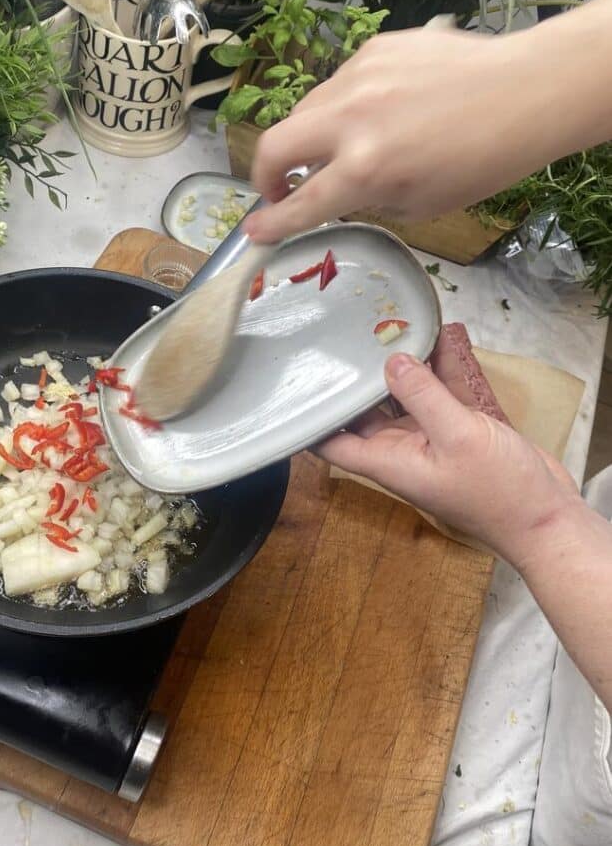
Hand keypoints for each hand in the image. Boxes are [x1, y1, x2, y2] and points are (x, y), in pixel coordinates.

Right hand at [244, 0, 611, 243]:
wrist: (524, 92)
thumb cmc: (480, 160)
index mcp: (366, 169)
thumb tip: (338, 192)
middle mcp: (351, 120)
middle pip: (274, 145)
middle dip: (265, 175)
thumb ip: (366, 199)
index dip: (272, 223)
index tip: (253, 231)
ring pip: (306, 111)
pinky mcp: (374, 49)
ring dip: (308, 138)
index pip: (300, 204)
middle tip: (280, 188)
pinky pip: (340, 84)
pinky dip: (345, 106)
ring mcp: (359, 77)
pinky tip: (380, 111)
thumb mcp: (419, 204)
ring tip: (339, 148)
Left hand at [317, 353, 579, 565]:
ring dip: (398, 368)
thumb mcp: (459, 436)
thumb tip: (390, 359)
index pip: (332, 442)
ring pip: (403, 397)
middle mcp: (400, 451)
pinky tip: (435, 336)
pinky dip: (436, 370)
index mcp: (387, 461)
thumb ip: (423, 396)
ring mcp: (429, 441)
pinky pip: (438, 395)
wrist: (547, 519)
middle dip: (356, 380)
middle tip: (344, 336)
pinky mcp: (457, 432)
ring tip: (386, 326)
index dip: (311, 418)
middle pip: (364, 413)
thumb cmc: (499, 490)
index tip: (298, 382)